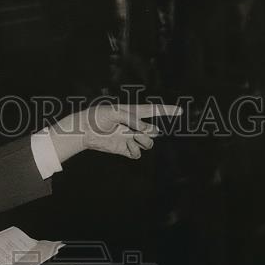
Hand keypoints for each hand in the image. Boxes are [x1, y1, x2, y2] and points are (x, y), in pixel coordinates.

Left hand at [48, 103, 181, 163]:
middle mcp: (133, 126)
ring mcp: (129, 138)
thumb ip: (132, 119)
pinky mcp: (124, 149)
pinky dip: (135, 152)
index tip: (180, 110)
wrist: (84, 132)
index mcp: (133, 113)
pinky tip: (127, 148)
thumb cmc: (97, 117)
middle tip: (134, 131)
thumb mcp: (115, 113)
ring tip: (131, 139)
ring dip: (143, 142)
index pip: (153, 111)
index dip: (167, 111)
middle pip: (152, 131)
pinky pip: (136, 154)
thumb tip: (147, 130)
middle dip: (147, 132)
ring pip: (147, 144)